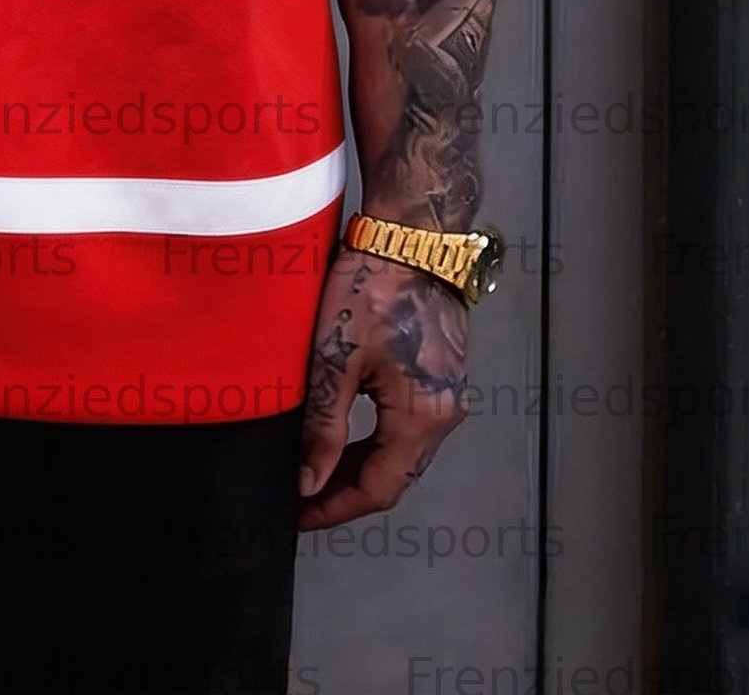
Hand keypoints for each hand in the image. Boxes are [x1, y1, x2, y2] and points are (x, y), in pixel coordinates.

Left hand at [299, 246, 468, 529]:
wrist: (412, 232)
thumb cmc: (371, 289)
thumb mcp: (335, 358)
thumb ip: (324, 426)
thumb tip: (311, 482)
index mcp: (422, 419)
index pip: (379, 489)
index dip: (336, 508)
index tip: (299, 516)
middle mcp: (445, 414)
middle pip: (395, 474)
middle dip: (347, 489)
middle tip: (302, 494)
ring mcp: (449, 391)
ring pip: (403, 449)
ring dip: (362, 463)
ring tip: (316, 466)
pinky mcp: (443, 368)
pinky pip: (409, 421)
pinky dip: (377, 436)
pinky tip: (346, 428)